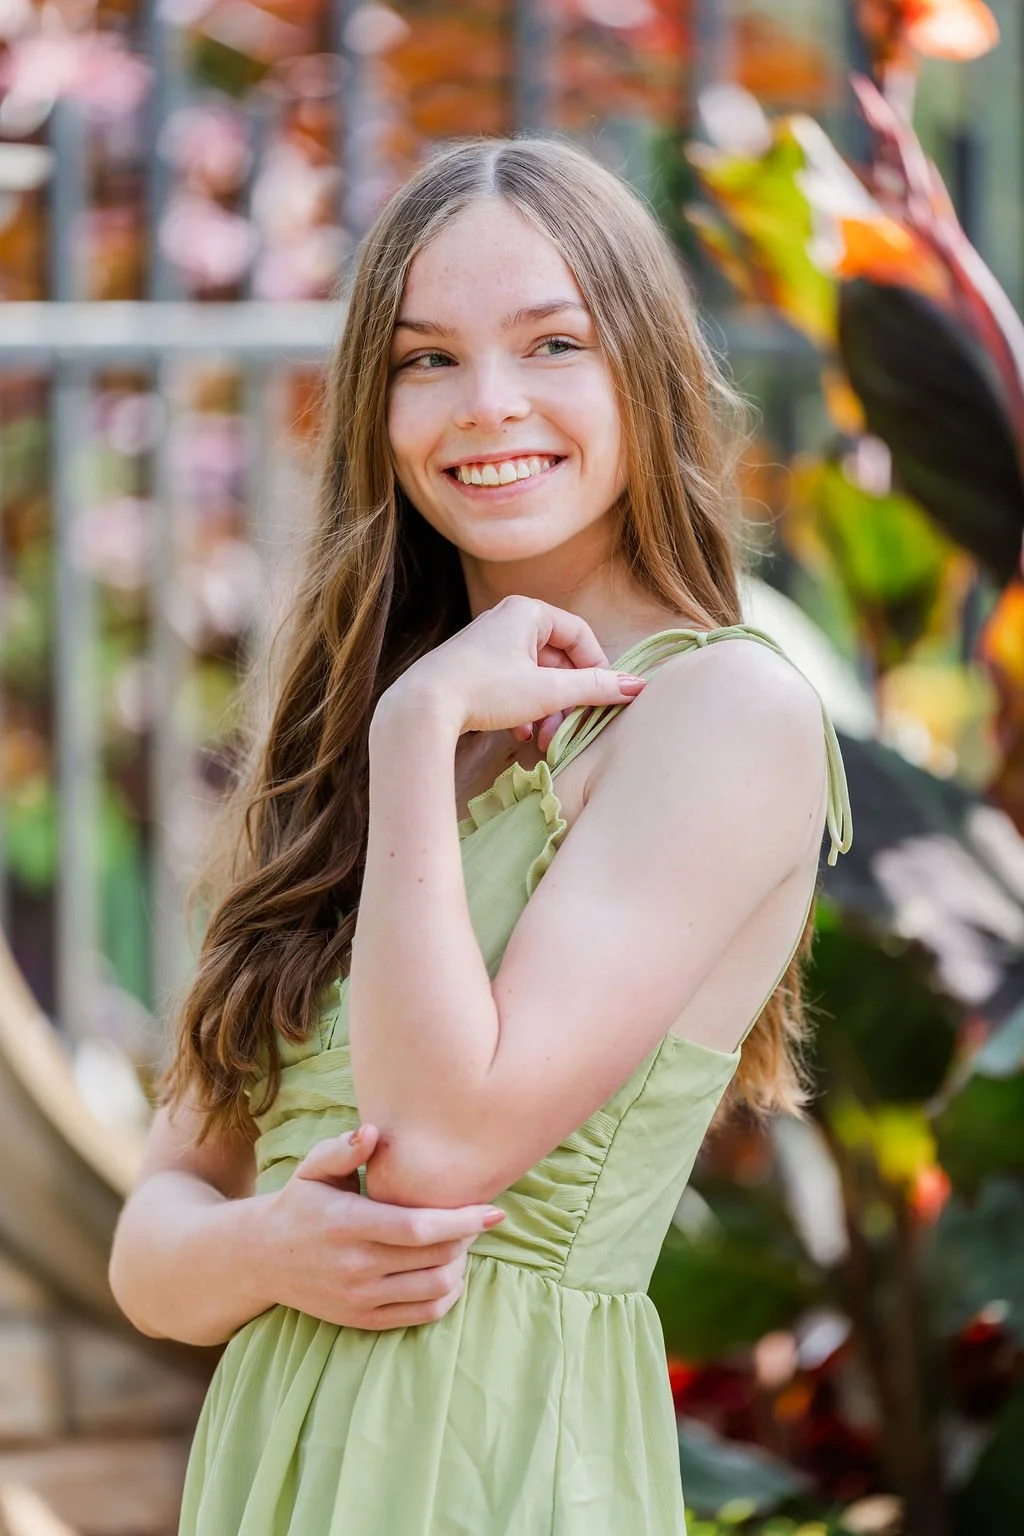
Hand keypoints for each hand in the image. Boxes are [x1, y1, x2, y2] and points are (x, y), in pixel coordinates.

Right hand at [258, 1125, 504, 1329]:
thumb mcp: (313, 1168)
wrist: (263, 1258)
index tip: (493, 1209)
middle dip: (467, 1238)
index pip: (418, 1229)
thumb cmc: (300, 1202)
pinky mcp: (363, 1319)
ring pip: (434, 1290)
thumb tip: (373, 1132)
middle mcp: (355, 1266)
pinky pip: (422, 1315)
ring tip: (462, 1242)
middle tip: (477, 1218)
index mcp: (348, 1224)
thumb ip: (344, 1149)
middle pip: (434, 1258)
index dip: (461, 1221)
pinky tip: (450, 1270)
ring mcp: (360, 1298)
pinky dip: (447, 1295)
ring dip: (461, 1266)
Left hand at [378, 595, 646, 756]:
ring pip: (535, 676)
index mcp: (528, 612)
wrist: (423, 707)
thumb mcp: (548, 691)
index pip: (580, 635)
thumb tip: (636, 686)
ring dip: (546, 709)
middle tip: (569, 728)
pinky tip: (520, 734)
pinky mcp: (473, 668)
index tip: (603, 698)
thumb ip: (594, 688)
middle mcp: (507, 620)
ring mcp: (488, 644)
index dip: (597, 668)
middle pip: (557, 658)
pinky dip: (523, 709)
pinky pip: (512, 685)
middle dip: (567, 698)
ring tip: (543, 738)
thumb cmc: (487, 689)